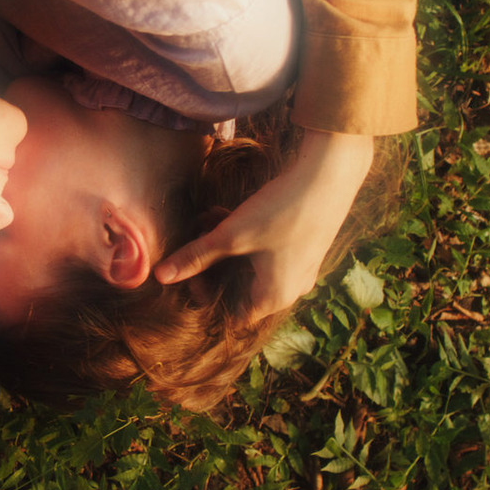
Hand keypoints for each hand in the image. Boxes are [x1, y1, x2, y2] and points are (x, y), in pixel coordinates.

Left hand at [154, 131, 374, 320]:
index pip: (230, 315)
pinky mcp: (301, 245)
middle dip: (211, 263)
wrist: (330, 174)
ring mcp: (298, 267)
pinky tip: (225, 211)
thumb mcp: (231, 235)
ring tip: (207, 218)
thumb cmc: (281, 211)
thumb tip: (159, 277)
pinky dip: (242, 236)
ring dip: (223, 245)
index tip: (190, 269)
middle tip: (196, 237)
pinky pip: (264, 251)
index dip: (206, 295)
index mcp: (274, 298)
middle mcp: (290, 289)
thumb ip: (195, 257)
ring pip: (248, 265)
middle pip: (237, 289)